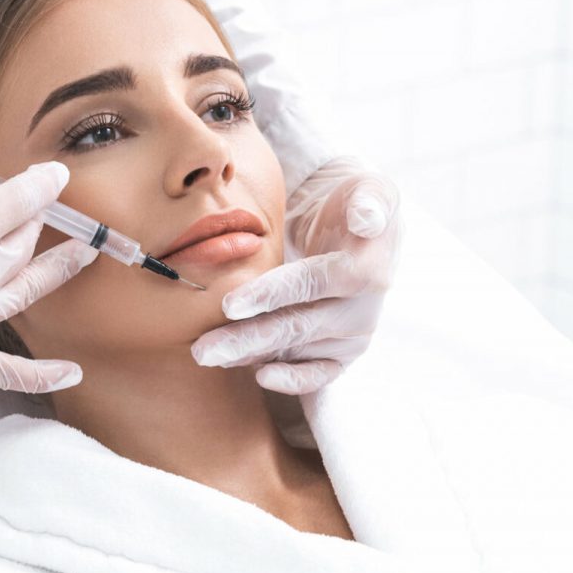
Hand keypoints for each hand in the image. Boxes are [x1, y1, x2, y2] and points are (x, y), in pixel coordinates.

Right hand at [0, 111, 98, 391]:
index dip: (43, 184)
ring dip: (59, 270)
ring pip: (27, 289)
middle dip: (37, 220)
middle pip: (23, 243)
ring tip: (86, 254)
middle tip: (46, 207)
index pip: (20, 201)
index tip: (56, 174)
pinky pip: (10, 372)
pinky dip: (42, 375)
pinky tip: (73, 371)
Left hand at [191, 157, 399, 393]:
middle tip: (203, 349)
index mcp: (367, 269)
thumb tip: (367, 220)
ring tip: (209, 356)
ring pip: (295, 351)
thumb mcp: (366, 191)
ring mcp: (352, 338)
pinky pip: (316, 376)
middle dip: (248, 338)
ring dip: (250, 356)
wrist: (351, 230)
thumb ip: (369, 202)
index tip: (229, 304)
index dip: (272, 294)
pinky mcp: (340, 355)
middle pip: (298, 326)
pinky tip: (258, 376)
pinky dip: (290, 381)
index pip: (312, 283)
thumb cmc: (350, 206)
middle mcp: (363, 311)